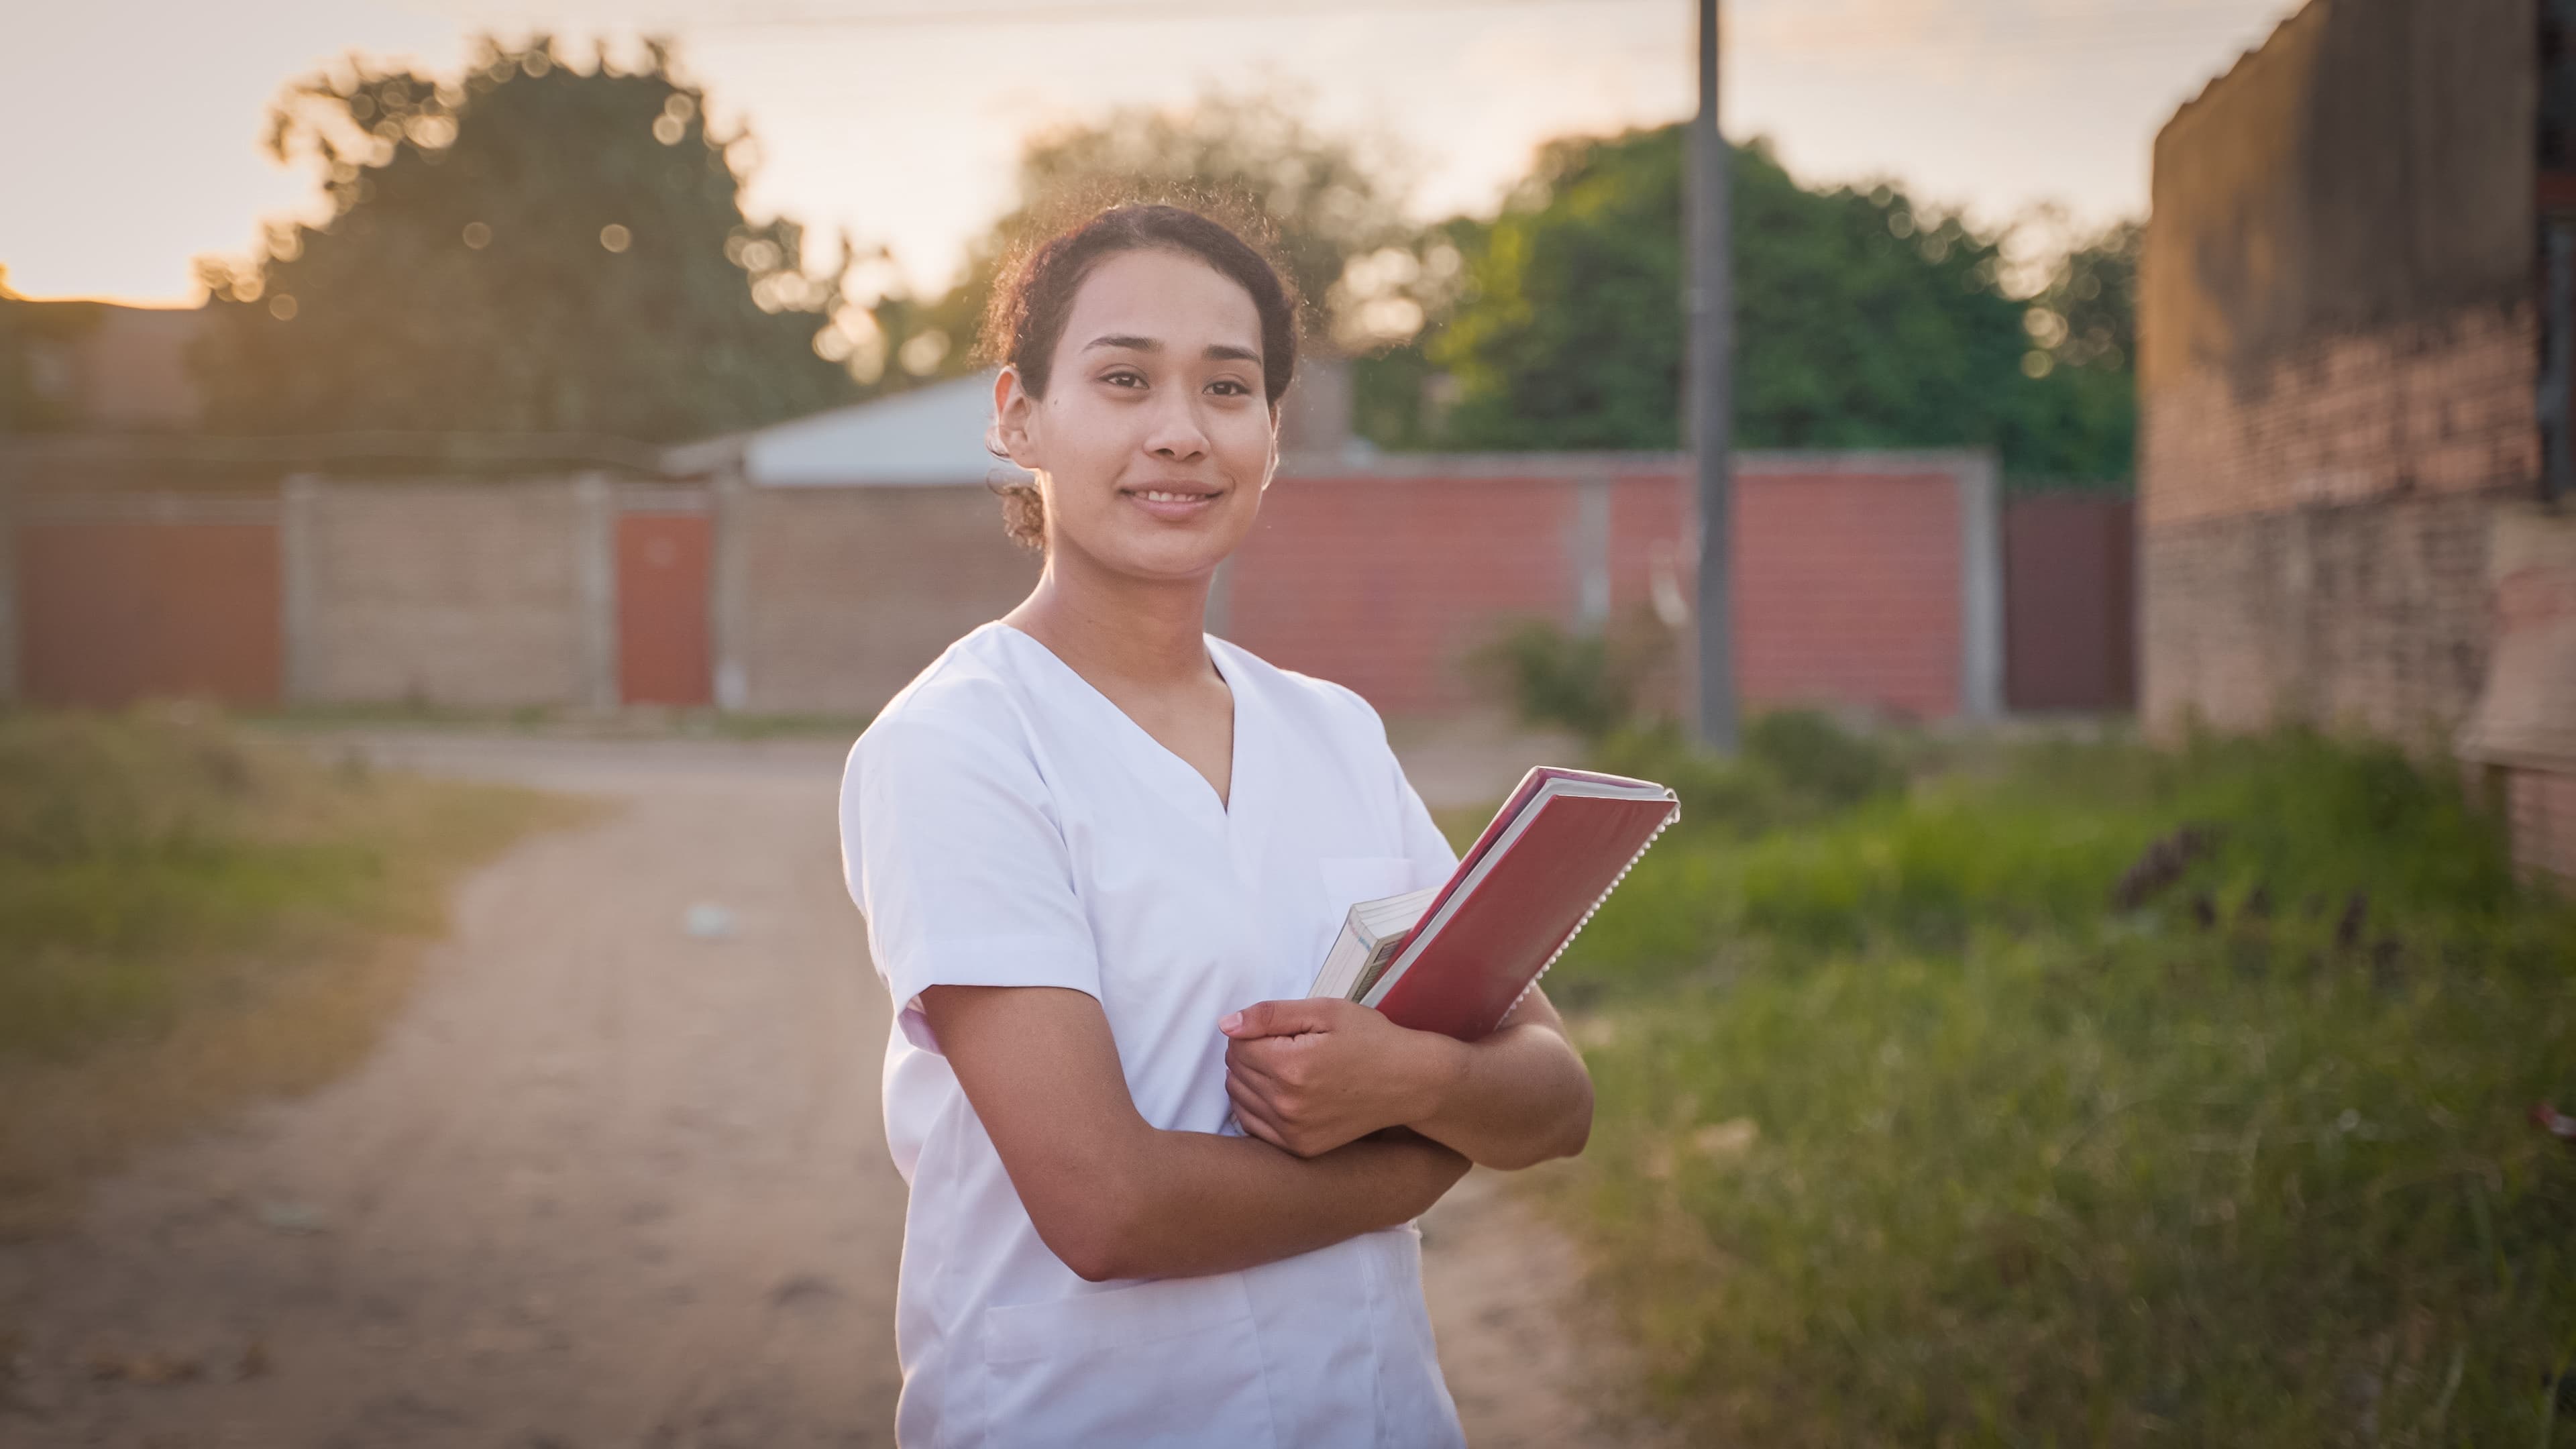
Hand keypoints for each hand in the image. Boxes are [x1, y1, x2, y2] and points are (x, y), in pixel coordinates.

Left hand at [1220, 998, 1465, 1158]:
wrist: (1408, 1083)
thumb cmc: (1369, 1039)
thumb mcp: (1325, 1011)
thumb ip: (1271, 1015)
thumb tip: (1226, 1025)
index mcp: (1291, 1065)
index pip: (1236, 1045)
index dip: (1251, 1032)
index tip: (1279, 1030)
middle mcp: (1287, 1104)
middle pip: (1234, 1072)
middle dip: (1249, 1054)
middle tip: (1284, 1046)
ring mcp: (1293, 1132)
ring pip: (1238, 1099)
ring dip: (1249, 1080)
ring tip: (1284, 1069)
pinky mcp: (1299, 1149)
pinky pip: (1252, 1125)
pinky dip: (1256, 1107)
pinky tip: (1281, 1094)